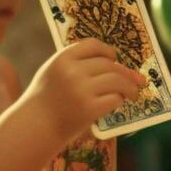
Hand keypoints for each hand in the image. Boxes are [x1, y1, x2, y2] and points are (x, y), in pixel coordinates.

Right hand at [18, 39, 146, 147]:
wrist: (35, 126)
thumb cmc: (47, 98)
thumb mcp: (55, 71)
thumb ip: (80, 63)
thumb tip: (120, 62)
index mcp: (63, 58)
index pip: (94, 45)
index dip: (108, 51)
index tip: (114, 59)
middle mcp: (72, 71)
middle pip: (109, 65)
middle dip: (125, 73)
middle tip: (135, 81)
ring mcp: (81, 90)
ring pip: (117, 81)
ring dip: (130, 87)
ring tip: (133, 94)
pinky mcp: (89, 109)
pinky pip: (115, 99)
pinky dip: (119, 100)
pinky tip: (118, 103)